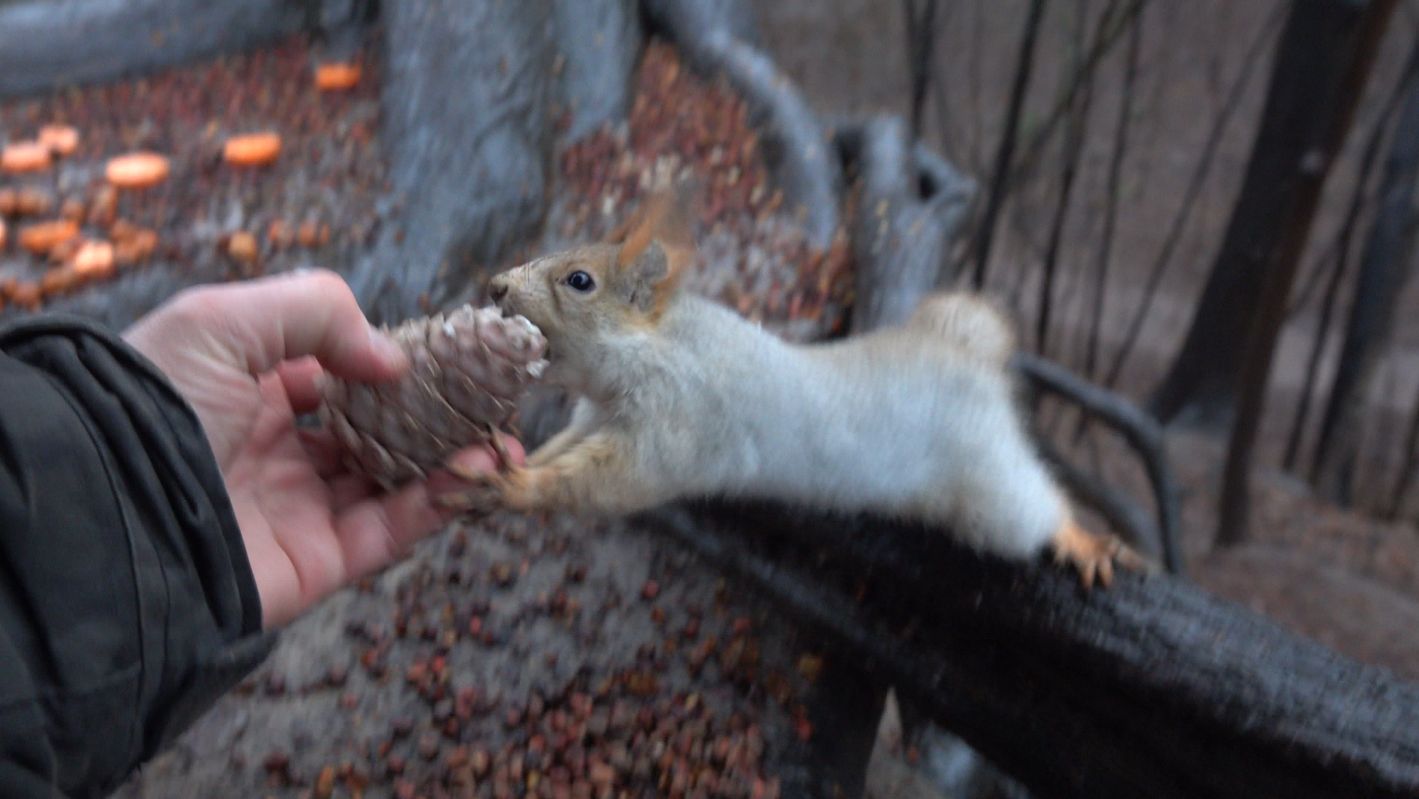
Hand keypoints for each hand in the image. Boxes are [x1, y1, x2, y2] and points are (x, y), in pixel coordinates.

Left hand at [124, 269, 523, 627]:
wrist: (109, 509)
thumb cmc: (153, 403)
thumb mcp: (222, 319)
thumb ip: (317, 312)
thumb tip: (393, 359)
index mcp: (249, 393)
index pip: (340, 378)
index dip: (395, 367)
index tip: (450, 357)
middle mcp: (277, 452)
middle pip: (377, 434)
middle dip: (438, 420)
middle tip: (493, 405)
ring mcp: (299, 510)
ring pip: (395, 484)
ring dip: (453, 462)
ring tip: (499, 443)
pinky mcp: (316, 563)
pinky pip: (390, 532)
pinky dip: (439, 504)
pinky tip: (474, 472)